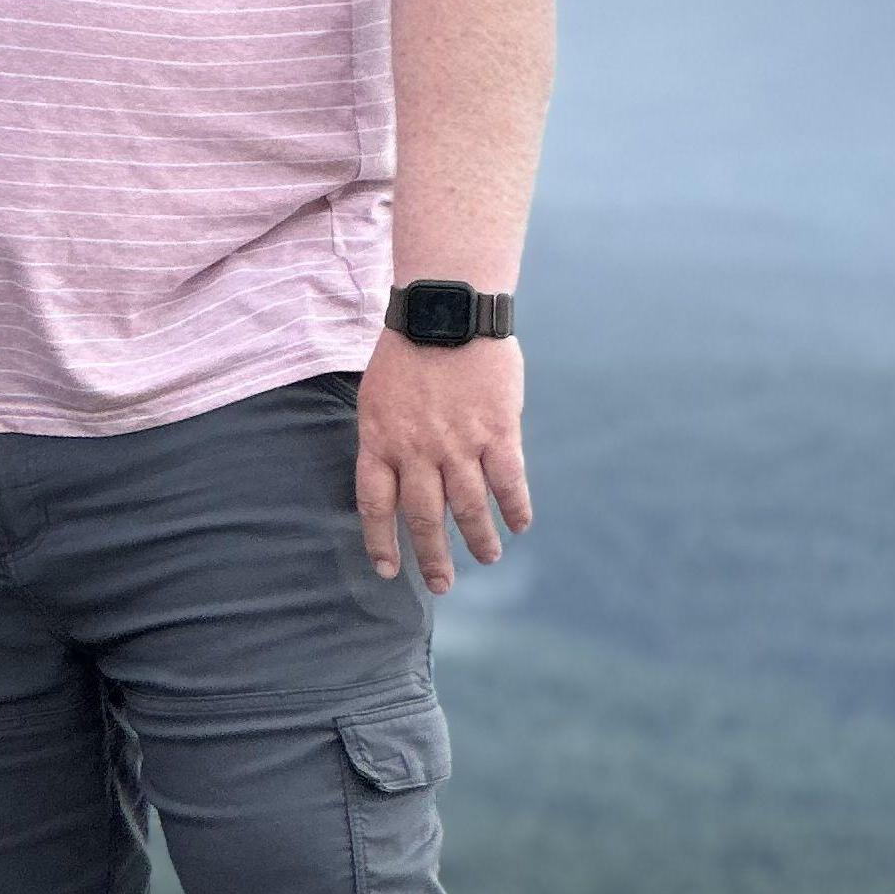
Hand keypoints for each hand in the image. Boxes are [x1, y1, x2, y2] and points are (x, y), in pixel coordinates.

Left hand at [354, 332, 529, 592]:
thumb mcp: (377, 393)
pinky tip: (519, 524)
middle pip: (424, 518)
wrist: (446, 308)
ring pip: (469, 509)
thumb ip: (385, 436)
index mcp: (380, 439)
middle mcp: (417, 450)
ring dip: (479, 540)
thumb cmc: (407, 347)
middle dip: (432, 558)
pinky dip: (515, 508)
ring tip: (487, 557)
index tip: (388, 570)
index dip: (381, 541)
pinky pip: (508, 483)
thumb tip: (393, 476)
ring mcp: (458, 444)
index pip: (375, 505)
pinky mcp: (497, 432)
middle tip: (441, 585)